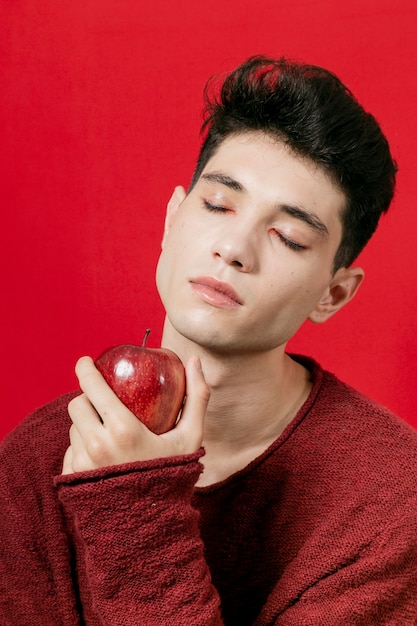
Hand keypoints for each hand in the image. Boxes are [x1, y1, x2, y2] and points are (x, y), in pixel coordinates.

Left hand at [62, 355, 209, 473]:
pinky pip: (71, 450)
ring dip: (86, 423)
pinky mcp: (72, 478)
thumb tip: (196, 361)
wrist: (153, 525)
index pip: (92, 388)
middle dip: (87, 398)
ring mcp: (82, 464)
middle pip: (77, 404)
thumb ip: (196, 398)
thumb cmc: (175, 475)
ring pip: (73, 428)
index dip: (85, 369)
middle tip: (103, 401)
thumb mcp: (191, 437)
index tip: (85, 361)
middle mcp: (97, 446)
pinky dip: (83, 445)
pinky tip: (102, 453)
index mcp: (123, 430)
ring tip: (107, 431)